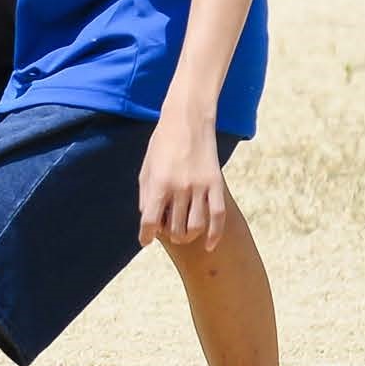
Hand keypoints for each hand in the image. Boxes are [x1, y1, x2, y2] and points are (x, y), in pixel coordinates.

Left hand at [137, 109, 227, 249]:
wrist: (187, 120)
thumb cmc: (162, 143)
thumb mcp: (146, 167)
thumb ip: (146, 195)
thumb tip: (148, 220)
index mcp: (159, 183)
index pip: (150, 221)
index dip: (146, 236)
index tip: (146, 240)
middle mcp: (180, 188)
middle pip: (174, 228)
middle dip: (168, 234)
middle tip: (167, 229)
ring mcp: (200, 187)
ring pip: (196, 226)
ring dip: (188, 235)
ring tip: (182, 232)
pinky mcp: (216, 184)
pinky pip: (218, 217)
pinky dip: (214, 235)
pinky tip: (209, 245)